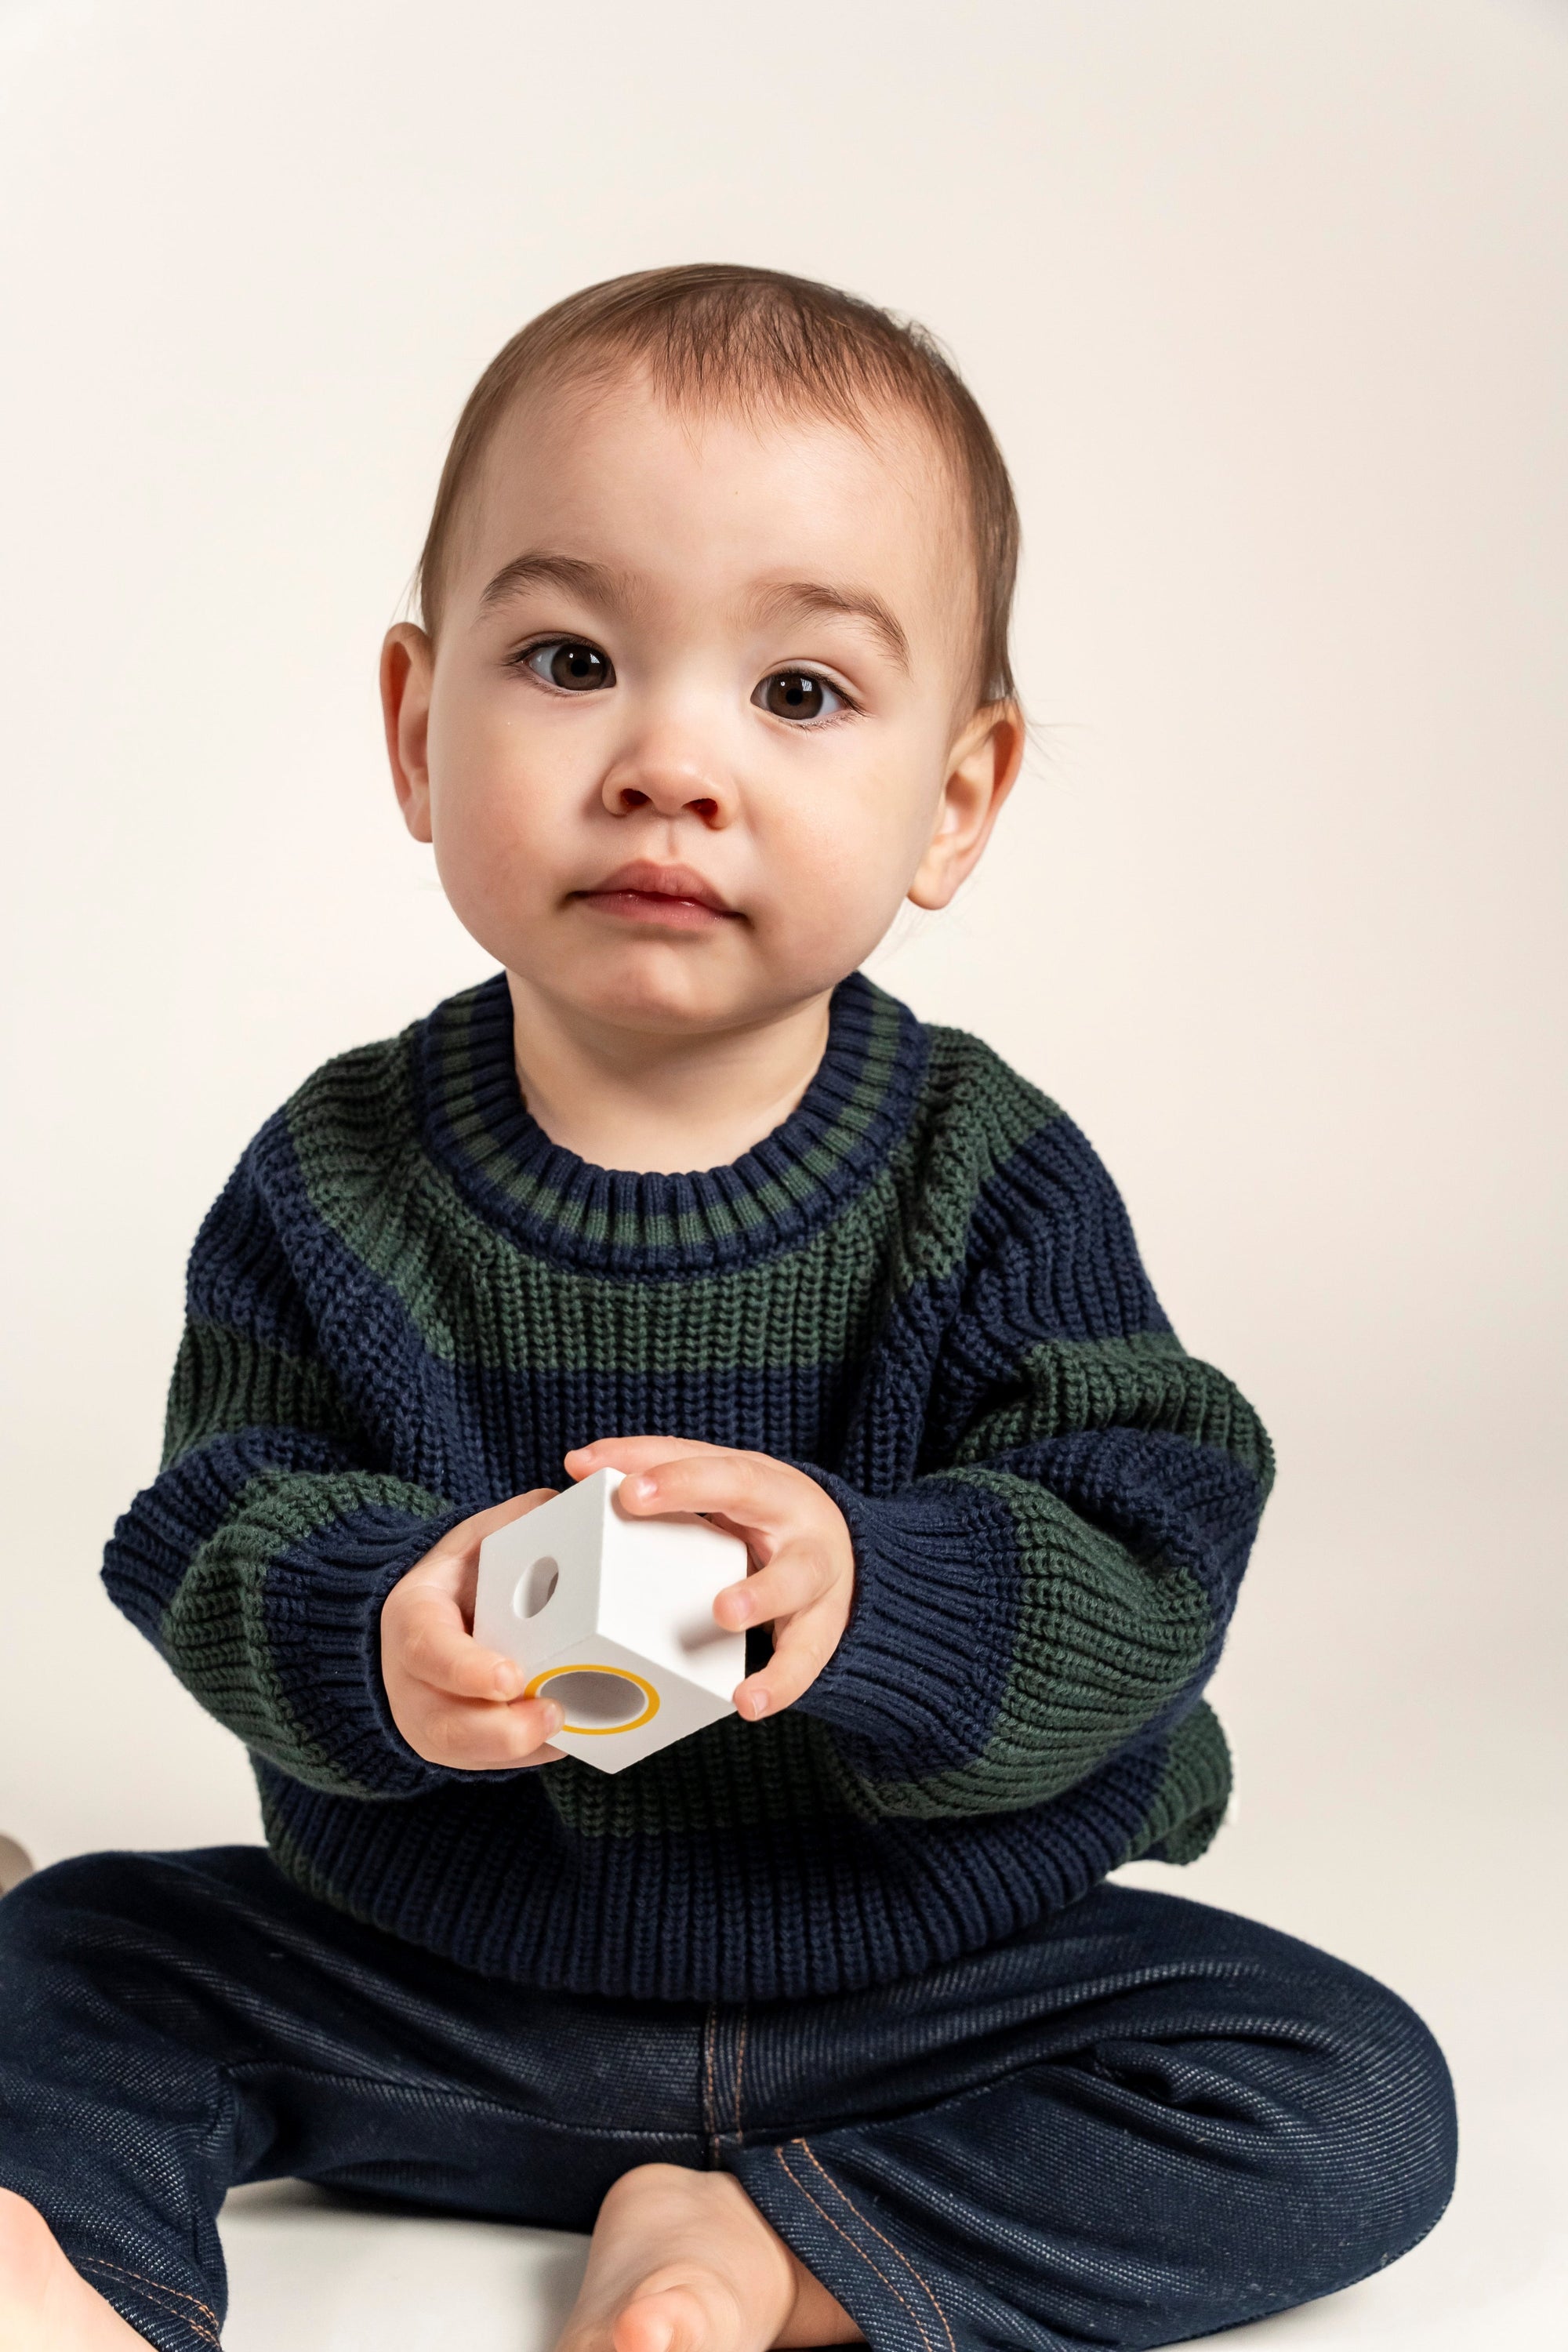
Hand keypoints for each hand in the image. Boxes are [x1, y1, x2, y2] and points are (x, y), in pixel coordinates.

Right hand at [381, 1492, 569, 1768]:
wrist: (423, 1622)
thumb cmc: (457, 1579)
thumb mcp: (473, 1539)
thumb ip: (514, 1522)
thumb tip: (565, 1501)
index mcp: (411, 1618)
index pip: (426, 1650)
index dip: (467, 1670)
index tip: (512, 1677)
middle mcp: (411, 1680)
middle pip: (444, 1723)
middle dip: (500, 1730)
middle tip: (554, 1713)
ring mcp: (430, 1719)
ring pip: (464, 1754)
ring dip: (518, 1749)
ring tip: (566, 1730)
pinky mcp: (458, 1746)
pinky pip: (491, 1765)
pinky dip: (531, 1757)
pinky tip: (573, 1742)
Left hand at [563, 1437, 854, 1720]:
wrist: (848, 1561)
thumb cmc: (763, 1524)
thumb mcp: (723, 1494)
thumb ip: (657, 1476)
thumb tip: (576, 1464)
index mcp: (755, 1478)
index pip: (699, 1455)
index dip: (655, 1461)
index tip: (603, 1472)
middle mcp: (787, 1513)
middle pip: (747, 1487)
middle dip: (689, 1488)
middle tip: (634, 1499)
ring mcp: (814, 1570)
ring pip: (794, 1576)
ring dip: (759, 1593)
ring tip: (723, 1613)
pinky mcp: (823, 1626)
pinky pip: (805, 1656)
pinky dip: (779, 1682)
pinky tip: (747, 1702)